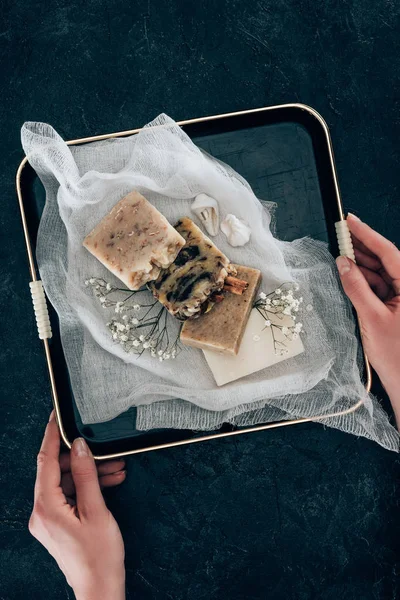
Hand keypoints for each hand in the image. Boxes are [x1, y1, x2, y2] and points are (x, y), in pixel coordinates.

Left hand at [29, 412, 125, 599]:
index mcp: (46, 507)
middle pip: (58, 472)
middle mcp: (41, 513)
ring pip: (66, 483)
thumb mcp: (96, 510)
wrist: (99, 589)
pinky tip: (109, 482)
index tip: (57, 417)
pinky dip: (87, 488)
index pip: (46, 461)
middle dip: (84, 459)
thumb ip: (87, 475)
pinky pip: (69, 496)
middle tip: (107, 453)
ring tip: (116, 469)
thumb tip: (80, 447)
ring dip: (90, 474)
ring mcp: (47, 519)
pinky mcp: (56, 524)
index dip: (52, 436)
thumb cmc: (99, 556)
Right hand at [336, 213, 399, 425]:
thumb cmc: (396, 355)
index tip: (351, 221)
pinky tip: (348, 275)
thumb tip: (343, 264)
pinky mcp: (393, 308)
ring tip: (340, 254)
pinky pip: (377, 288)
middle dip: (362, 248)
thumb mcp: (372, 317)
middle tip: (340, 234)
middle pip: (384, 261)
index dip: (368, 235)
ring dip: (360, 265)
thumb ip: (356, 287)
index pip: (389, 253)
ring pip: (379, 274)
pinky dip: (361, 282)